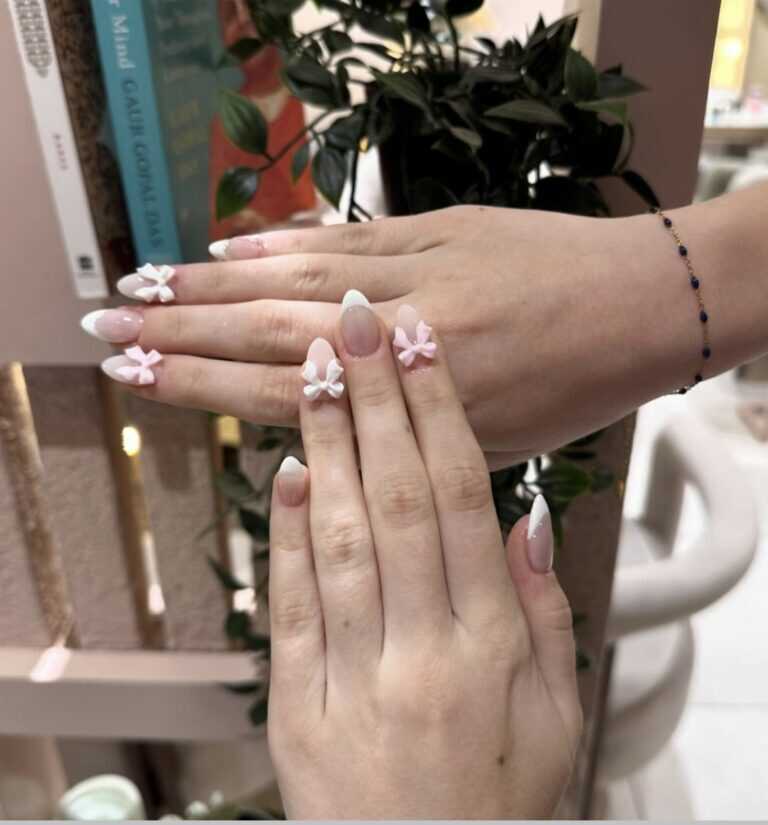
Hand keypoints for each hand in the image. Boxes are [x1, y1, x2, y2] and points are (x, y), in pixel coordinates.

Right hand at [94, 205, 679, 467]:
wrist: (641, 305)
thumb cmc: (570, 388)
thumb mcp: (484, 441)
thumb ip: (396, 432)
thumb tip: (305, 416)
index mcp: (420, 409)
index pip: (281, 393)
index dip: (199, 383)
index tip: (136, 375)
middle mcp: (407, 339)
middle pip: (268, 329)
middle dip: (180, 328)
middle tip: (108, 322)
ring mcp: (418, 272)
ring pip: (294, 276)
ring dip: (211, 279)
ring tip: (145, 283)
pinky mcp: (435, 227)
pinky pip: (343, 237)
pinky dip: (281, 241)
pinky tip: (230, 244)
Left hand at [266, 294, 580, 817]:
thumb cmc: (495, 797)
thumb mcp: (555, 714)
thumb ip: (543, 612)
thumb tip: (525, 518)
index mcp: (490, 646)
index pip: (458, 502)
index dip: (437, 416)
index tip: (420, 349)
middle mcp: (421, 649)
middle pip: (394, 500)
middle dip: (376, 402)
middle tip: (357, 325)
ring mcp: (352, 676)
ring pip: (339, 538)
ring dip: (327, 445)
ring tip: (316, 369)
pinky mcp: (295, 703)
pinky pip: (288, 606)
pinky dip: (286, 533)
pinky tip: (286, 469)